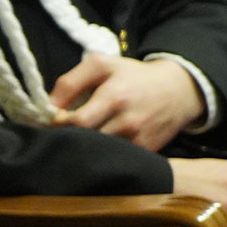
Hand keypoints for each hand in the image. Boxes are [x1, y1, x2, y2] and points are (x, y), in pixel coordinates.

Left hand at [48, 54, 201, 150]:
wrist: (178, 91)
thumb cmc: (133, 76)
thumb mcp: (101, 65)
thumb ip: (70, 81)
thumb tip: (48, 106)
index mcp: (114, 96)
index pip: (77, 121)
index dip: (58, 124)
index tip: (51, 121)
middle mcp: (128, 122)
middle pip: (86, 141)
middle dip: (68, 137)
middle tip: (60, 132)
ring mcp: (138, 141)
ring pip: (99, 153)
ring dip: (84, 148)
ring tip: (79, 138)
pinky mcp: (146, 153)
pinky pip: (116, 161)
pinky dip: (103, 156)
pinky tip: (98, 146)